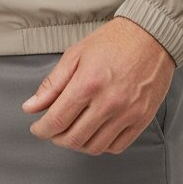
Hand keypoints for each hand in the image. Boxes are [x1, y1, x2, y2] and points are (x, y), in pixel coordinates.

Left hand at [21, 16, 175, 154]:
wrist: (151, 36)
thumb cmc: (113, 42)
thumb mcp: (76, 55)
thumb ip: (52, 84)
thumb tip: (30, 107)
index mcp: (88, 83)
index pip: (57, 120)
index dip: (42, 129)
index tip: (38, 128)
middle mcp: (109, 102)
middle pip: (73, 138)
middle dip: (57, 138)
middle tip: (54, 129)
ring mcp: (127, 113)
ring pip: (94, 147)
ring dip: (78, 144)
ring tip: (73, 130)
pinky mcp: (142, 119)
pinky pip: (116, 147)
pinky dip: (101, 145)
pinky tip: (95, 132)